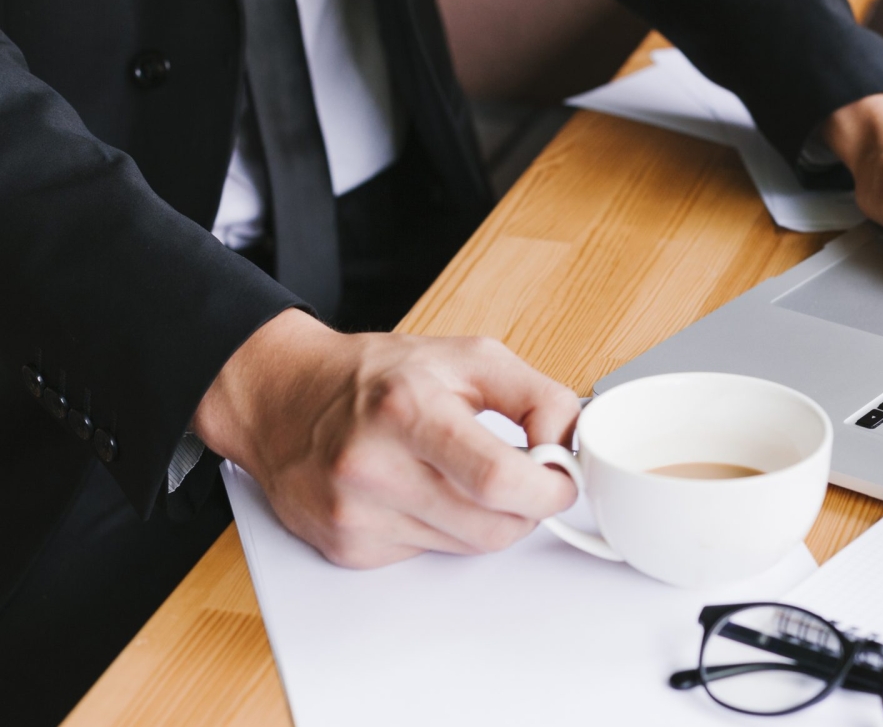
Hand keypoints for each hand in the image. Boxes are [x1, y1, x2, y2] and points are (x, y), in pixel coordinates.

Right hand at [193, 310, 579, 567]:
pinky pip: (427, 555)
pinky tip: (420, 491)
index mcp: (407, 410)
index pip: (498, 479)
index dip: (548, 488)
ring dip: (486, 518)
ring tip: (464, 475)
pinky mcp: (345, 547)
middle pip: (491, 527)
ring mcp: (354, 514)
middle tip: (524, 478)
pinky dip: (443, 529)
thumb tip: (567, 446)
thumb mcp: (470, 357)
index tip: (561, 478)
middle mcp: (372, 466)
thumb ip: (537, 396)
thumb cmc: (379, 375)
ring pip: (466, 548)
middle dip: (527, 508)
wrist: (285, 398)